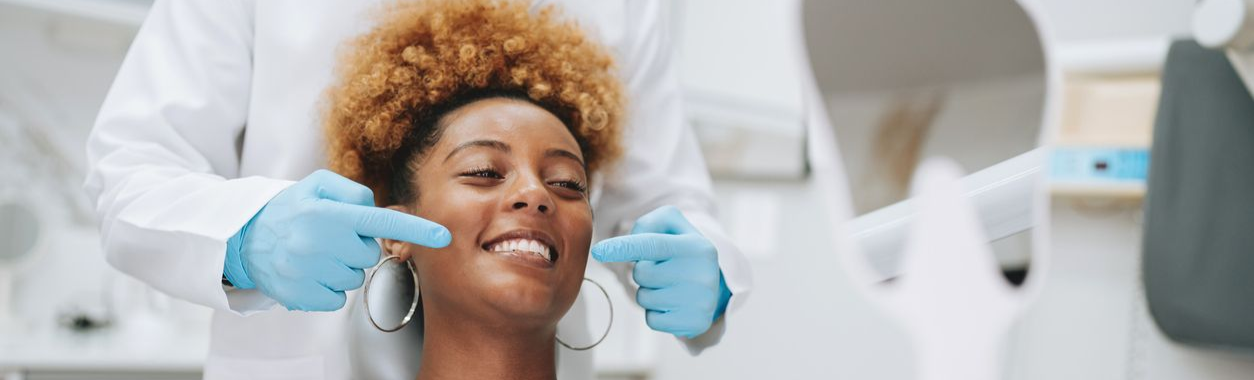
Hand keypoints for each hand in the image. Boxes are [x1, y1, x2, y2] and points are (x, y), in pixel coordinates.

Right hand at [223, 170, 450, 310]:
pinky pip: (338, 298)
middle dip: (355, 246)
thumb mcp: (317, 186)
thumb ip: (352, 191)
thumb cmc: (290, 210)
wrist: (245, 240)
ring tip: (316, 253)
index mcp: (328, 214)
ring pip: (354, 277)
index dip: (416, 230)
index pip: (381, 222)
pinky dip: (328, 287)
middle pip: (369, 254)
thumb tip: (375, 209)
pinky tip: (310, 272)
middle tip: (330, 237)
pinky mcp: (303, 296)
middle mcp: (319, 243)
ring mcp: (309, 272)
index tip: (443, 236)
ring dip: (341, 266)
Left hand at [592, 206, 731, 337]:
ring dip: (648, 291)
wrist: (714, 284)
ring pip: (644, 298)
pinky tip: (671, 303)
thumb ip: (647, 225)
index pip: (653, 245)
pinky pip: (652, 319)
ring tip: (668, 285)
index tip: (599, 251)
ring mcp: (701, 302)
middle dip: (643, 270)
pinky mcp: (694, 323)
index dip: (624, 247)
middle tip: (661, 268)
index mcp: (697, 246)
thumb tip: (626, 246)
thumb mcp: (672, 227)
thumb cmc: (682, 250)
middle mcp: (703, 274)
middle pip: (642, 273)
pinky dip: (655, 311)